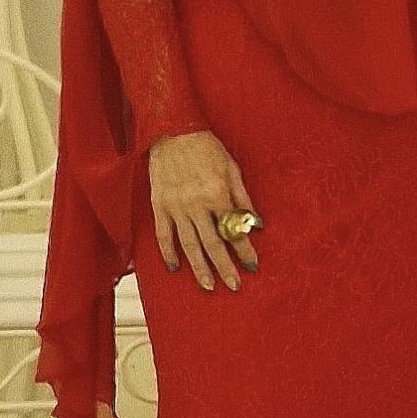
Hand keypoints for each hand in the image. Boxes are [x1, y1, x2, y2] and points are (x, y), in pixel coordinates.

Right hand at [148, 130, 259, 290]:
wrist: (174, 131)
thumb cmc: (207, 147)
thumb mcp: (232, 167)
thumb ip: (242, 197)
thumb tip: (256, 222)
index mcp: (217, 194)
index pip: (234, 230)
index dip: (245, 250)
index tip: (252, 266)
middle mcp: (197, 205)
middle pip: (212, 244)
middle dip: (225, 267)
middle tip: (234, 286)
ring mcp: (176, 208)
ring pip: (189, 245)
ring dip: (199, 268)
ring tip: (208, 286)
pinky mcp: (160, 206)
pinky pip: (164, 235)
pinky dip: (168, 253)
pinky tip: (175, 268)